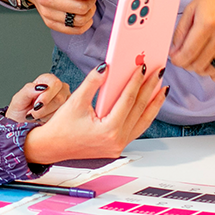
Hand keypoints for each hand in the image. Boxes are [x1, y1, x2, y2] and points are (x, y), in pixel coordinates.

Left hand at [5, 73, 68, 122]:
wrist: (21, 122)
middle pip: (59, 98)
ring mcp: (65, 100)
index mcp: (47, 80)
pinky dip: (49, 121)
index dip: (46, 96)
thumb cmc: (20, 108)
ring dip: (45, 116)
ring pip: (61, 110)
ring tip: (37, 115)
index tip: (36, 105)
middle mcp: (59, 88)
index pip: (55, 84)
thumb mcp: (19, 98)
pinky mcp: (67, 112)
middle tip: (33, 112)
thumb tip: (42, 87)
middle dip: (44, 109)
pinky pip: (62, 118)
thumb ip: (29, 90)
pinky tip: (43, 119)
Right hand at [22, 61, 167, 162]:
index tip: (143, 67)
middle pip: (140, 110)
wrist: (51, 147)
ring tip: (162, 89)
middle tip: (159, 72)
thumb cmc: (61, 128)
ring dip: (154, 104)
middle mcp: (117, 140)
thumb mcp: (75, 101)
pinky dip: (144, 115)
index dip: (137, 82)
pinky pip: (137, 128)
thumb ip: (93, 83)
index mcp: (108, 130)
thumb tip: (106, 67)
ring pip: (143, 122)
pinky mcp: (117, 146)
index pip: (128, 100)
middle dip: (151, 89)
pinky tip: (149, 104)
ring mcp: (119, 146)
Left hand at [168, 0, 214, 78]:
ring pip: (211, 69)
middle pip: (198, 64)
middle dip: (186, 64)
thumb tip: (174, 50)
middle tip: (184, 58)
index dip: (178, 60)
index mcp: (206, 24)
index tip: (175, 59)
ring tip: (196, 60)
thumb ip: (181, 30)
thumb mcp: (192, 8)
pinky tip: (209, 68)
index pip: (188, 53)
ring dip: (199, 69)